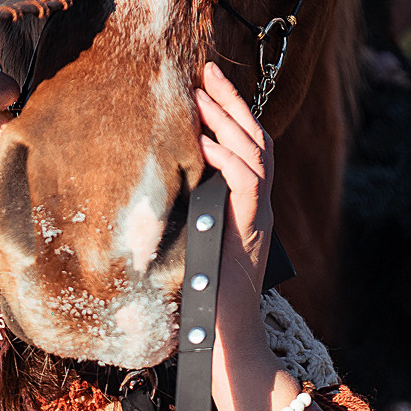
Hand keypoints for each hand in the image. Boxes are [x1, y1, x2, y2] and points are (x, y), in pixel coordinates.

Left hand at [194, 63, 278, 378]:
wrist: (221, 340)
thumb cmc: (198, 300)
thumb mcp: (187, 243)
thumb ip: (182, 213)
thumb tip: (153, 186)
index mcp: (244, 207)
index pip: (247, 147)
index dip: (230, 113)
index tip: (203, 84)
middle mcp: (257, 207)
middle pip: (257, 139)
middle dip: (231, 101)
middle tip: (205, 70)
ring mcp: (258, 217)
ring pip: (257, 153)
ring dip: (228, 121)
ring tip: (201, 96)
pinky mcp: (251, 231)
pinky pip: (249, 184)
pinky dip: (229, 159)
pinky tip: (206, 144)